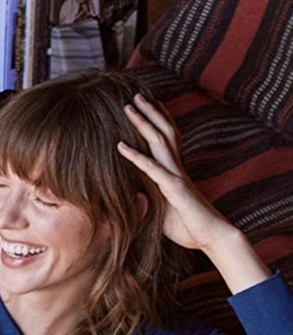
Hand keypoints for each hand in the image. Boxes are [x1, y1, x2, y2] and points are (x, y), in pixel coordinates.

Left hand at [117, 93, 230, 252]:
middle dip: (150, 113)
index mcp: (175, 173)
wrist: (212, 238)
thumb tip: (134, 197)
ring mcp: (176, 176)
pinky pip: (153, 169)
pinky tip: (120, 146)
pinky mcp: (174, 188)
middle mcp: (177, 169)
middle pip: (163, 133)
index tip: (149, 105)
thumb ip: (149, 203)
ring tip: (128, 106)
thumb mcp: (163, 214)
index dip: (160, 121)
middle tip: (135, 96)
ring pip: (159, 141)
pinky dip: (135, 156)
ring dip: (143, 123)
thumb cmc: (189, 228)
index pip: (168, 140)